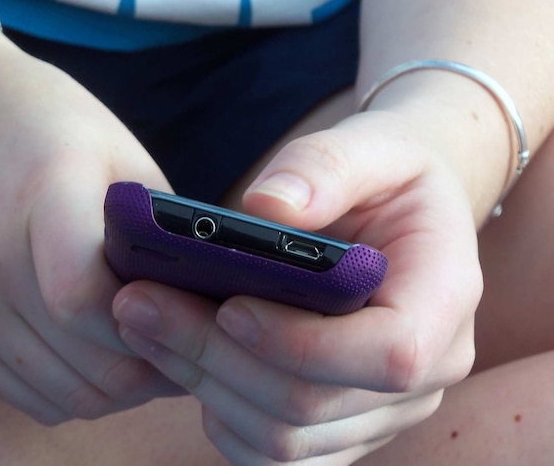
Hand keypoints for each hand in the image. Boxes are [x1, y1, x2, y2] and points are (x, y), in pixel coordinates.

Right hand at [0, 49, 181, 423]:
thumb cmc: (55, 130)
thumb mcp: (123, 160)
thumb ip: (161, 237)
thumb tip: (211, 312)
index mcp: (40, 195)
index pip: (84, 298)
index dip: (148, 326)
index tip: (188, 319)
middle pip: (85, 363)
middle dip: (151, 371)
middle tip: (191, 353)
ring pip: (64, 396)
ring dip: (119, 390)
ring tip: (150, 356)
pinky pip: (30, 397)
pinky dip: (76, 392)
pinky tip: (101, 357)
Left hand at [113, 110, 481, 464]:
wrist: (398, 215)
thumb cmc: (387, 177)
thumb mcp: (371, 146)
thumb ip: (324, 166)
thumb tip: (266, 206)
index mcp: (443, 301)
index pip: (388, 355)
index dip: (299, 341)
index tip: (227, 304)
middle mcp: (424, 373)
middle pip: (311, 405)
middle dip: (213, 356)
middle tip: (137, 304)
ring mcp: (381, 410)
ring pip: (283, 440)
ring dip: (201, 385)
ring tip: (142, 322)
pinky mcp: (340, 424)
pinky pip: (274, 453)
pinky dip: (218, 414)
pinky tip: (178, 357)